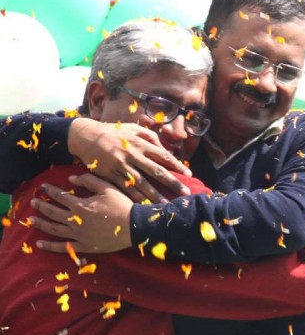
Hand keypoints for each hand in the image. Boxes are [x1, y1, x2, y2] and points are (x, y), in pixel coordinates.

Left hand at [29, 173, 132, 253]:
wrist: (134, 227)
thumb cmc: (122, 206)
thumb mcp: (107, 188)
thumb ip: (88, 181)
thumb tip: (70, 179)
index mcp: (81, 205)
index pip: (60, 196)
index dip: (50, 190)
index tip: (42, 186)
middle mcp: (76, 220)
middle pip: (53, 212)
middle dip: (42, 206)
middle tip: (33, 202)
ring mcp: (79, 235)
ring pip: (54, 229)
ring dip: (41, 224)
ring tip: (30, 221)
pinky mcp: (84, 246)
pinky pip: (64, 247)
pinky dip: (51, 247)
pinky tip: (40, 244)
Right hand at [68, 118, 191, 202]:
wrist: (85, 137)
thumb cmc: (112, 132)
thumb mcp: (132, 128)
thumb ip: (149, 136)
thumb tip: (163, 148)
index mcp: (139, 143)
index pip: (163, 155)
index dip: (177, 165)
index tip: (189, 174)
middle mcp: (133, 155)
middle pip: (157, 172)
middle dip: (173, 183)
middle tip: (186, 194)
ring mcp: (121, 167)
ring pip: (142, 184)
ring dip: (156, 196)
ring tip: (167, 206)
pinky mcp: (111, 176)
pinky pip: (126, 190)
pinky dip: (136, 199)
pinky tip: (145, 206)